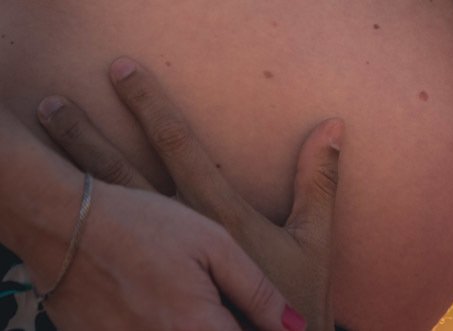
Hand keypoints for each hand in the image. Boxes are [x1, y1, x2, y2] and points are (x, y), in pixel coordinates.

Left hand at [38, 57, 342, 330]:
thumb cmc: (296, 299)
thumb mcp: (313, 239)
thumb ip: (319, 181)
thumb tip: (334, 125)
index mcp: (216, 215)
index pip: (177, 144)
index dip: (150, 105)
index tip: (122, 71)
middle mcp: (174, 232)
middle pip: (118, 173)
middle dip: (82, 136)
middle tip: (50, 103)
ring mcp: (150, 263)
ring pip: (98, 207)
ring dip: (67, 171)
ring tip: (42, 139)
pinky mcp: (135, 290)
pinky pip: (92, 255)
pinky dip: (66, 228)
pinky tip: (41, 214)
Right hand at [38, 181, 306, 330]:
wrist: (64, 224)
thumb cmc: (145, 225)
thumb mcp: (214, 244)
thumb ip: (257, 291)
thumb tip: (295, 326)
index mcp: (196, 328)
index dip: (262, 329)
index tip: (262, 317)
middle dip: (229, 324)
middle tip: (224, 303)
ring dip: (196, 325)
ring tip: (186, 294)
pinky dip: (163, 326)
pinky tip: (159, 303)